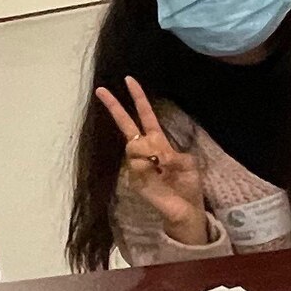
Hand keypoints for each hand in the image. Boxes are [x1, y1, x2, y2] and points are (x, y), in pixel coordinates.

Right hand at [96, 76, 207, 245]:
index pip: (146, 116)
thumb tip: (155, 153)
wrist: (186, 210)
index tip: (129, 80)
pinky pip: (136, 164)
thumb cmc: (188, 186)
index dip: (138, 99)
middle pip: (126, 125)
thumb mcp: (188, 164)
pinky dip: (148, 167)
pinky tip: (156, 174)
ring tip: (160, 165)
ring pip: (133, 145)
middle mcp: (145, 151)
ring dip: (148, 151)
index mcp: (159, 143)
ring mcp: (137, 165)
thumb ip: (173, 154)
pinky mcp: (134, 180)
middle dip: (115, 107)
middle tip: (101, 90)